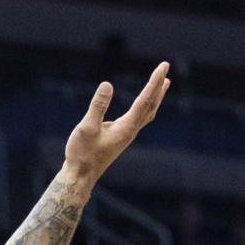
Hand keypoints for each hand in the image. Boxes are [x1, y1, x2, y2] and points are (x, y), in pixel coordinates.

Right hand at [63, 61, 169, 184]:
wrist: (79, 178)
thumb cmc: (81, 154)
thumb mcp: (86, 128)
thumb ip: (98, 106)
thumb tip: (107, 84)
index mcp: (126, 128)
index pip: (144, 100)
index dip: (154, 81)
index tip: (164, 65)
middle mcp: (130, 131)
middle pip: (151, 106)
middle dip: (158, 87)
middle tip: (166, 70)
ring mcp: (126, 136)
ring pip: (147, 114)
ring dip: (155, 98)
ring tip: (163, 85)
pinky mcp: (119, 139)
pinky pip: (138, 120)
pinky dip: (145, 107)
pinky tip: (141, 106)